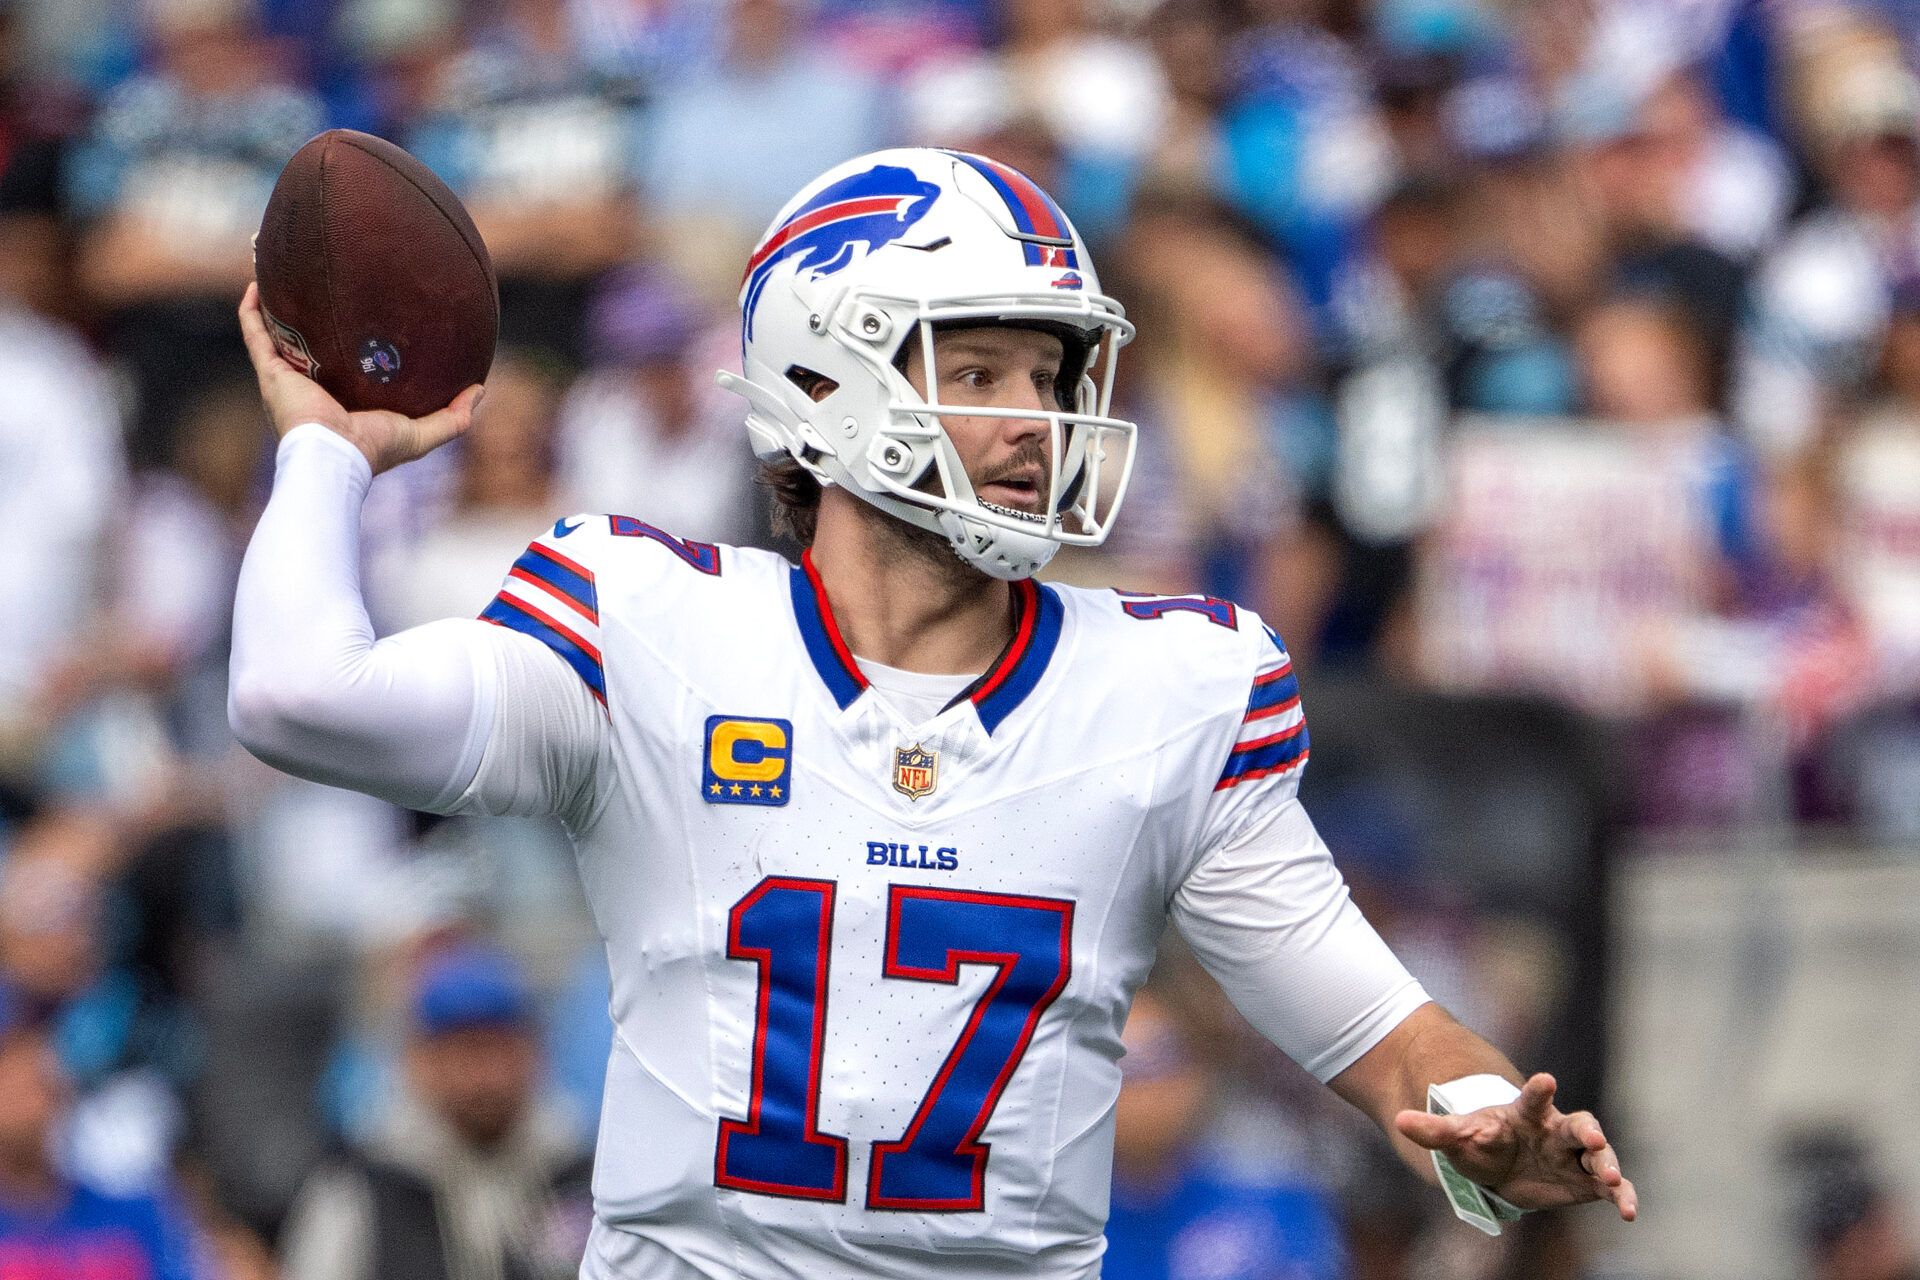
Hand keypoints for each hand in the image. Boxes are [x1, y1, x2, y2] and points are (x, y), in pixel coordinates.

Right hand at [237, 281, 482, 474]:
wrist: (334, 455)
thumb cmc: (374, 448)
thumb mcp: (423, 434)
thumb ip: (453, 417)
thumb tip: (480, 390)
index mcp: (341, 400)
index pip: (344, 368)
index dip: (349, 345)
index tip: (362, 318)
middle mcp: (310, 387)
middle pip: (307, 346)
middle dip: (308, 321)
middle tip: (319, 287)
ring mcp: (286, 379)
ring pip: (275, 335)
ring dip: (274, 307)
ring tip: (280, 275)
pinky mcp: (270, 372)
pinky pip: (255, 334)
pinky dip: (252, 310)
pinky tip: (257, 282)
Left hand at [1394, 1073, 1637, 1221]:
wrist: (1500, 1164)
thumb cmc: (1481, 1141)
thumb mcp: (1457, 1135)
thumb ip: (1434, 1129)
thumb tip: (1399, 1120)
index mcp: (1526, 1114)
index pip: (1534, 1098)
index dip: (1539, 1090)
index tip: (1545, 1079)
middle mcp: (1555, 1131)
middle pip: (1576, 1124)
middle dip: (1586, 1130)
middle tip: (1591, 1138)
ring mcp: (1574, 1156)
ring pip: (1599, 1155)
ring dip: (1608, 1164)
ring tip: (1613, 1180)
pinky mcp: (1586, 1183)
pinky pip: (1610, 1188)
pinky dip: (1622, 1196)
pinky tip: (1630, 1212)